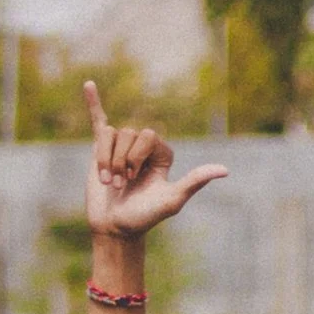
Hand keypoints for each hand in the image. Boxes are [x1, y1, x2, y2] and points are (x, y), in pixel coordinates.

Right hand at [81, 83, 227, 242]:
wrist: (115, 227)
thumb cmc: (144, 216)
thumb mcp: (172, 199)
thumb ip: (195, 181)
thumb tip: (225, 170)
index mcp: (162, 153)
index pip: (147, 135)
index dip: (137, 156)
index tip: (136, 180)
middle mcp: (143, 147)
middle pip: (127, 133)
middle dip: (121, 160)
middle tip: (121, 184)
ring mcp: (121, 147)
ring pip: (109, 135)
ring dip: (105, 160)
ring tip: (109, 182)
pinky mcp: (101, 150)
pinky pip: (98, 121)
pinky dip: (93, 103)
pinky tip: (89, 85)